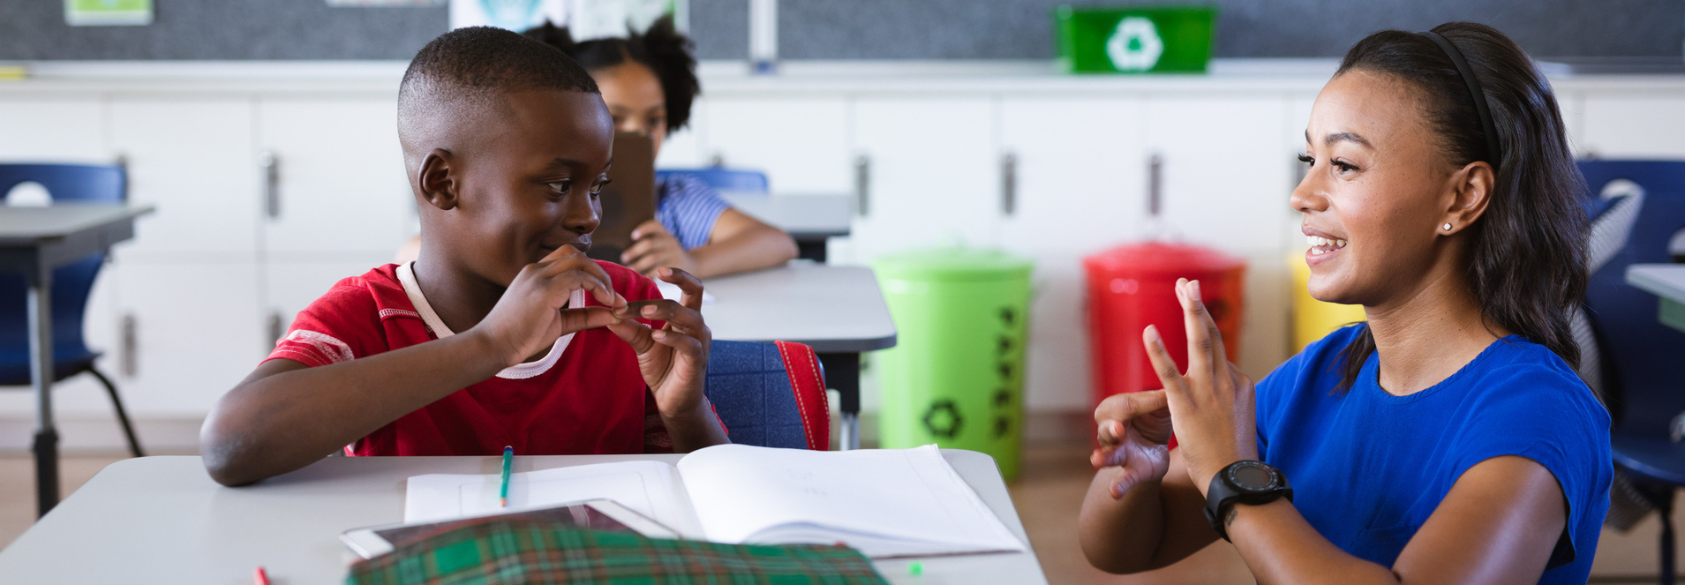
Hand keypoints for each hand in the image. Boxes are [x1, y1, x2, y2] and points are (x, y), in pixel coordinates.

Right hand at [471, 245, 626, 366]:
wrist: (492, 346)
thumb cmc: (521, 337)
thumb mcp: (558, 323)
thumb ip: (584, 316)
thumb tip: (612, 314)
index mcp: (536, 274)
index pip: (570, 259)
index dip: (593, 273)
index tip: (610, 296)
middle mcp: (536, 270)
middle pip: (577, 255)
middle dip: (601, 273)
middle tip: (614, 297)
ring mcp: (538, 277)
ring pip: (580, 261)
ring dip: (601, 278)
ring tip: (612, 300)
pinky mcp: (543, 289)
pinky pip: (578, 276)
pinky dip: (597, 286)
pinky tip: (606, 303)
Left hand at [607, 267, 710, 419]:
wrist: (673, 402)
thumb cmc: (662, 369)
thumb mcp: (642, 344)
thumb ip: (630, 328)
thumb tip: (609, 311)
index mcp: (686, 317)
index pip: (689, 288)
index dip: (676, 275)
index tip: (656, 269)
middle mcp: (697, 325)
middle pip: (696, 292)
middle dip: (680, 279)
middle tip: (658, 272)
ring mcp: (700, 342)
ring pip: (690, 317)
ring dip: (666, 310)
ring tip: (643, 310)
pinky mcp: (697, 361)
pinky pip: (689, 344)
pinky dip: (672, 338)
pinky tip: (656, 335)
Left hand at [623, 221, 696, 275]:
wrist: (692, 264)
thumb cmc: (668, 254)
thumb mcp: (664, 243)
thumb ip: (650, 243)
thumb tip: (626, 251)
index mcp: (665, 233)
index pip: (655, 226)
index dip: (643, 229)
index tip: (633, 236)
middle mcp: (670, 241)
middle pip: (650, 243)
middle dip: (635, 251)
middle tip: (624, 258)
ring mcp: (674, 254)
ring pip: (653, 258)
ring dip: (639, 264)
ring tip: (630, 269)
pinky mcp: (677, 267)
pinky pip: (659, 270)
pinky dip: (648, 273)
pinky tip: (641, 277)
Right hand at [1091, 390, 1172, 498]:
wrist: (1157, 448)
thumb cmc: (1153, 420)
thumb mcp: (1160, 407)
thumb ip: (1163, 398)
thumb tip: (1175, 384)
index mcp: (1116, 408)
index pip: (1126, 404)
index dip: (1142, 403)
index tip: (1161, 398)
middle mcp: (1111, 430)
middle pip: (1108, 427)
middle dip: (1112, 428)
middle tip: (1119, 429)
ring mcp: (1118, 452)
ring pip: (1109, 453)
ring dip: (1104, 457)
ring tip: (1096, 460)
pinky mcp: (1130, 470)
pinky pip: (1122, 479)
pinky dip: (1118, 486)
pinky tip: (1114, 493)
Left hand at [1144, 278, 1257, 495]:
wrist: (1236, 479)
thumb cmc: (1234, 456)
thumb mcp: (1239, 420)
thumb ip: (1230, 400)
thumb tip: (1226, 391)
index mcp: (1240, 384)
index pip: (1220, 353)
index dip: (1206, 329)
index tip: (1193, 307)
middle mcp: (1228, 381)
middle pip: (1213, 336)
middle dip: (1198, 307)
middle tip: (1189, 283)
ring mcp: (1209, 391)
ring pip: (1200, 343)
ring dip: (1191, 312)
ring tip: (1183, 287)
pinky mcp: (1187, 405)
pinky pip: (1170, 373)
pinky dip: (1158, 350)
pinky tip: (1148, 331)